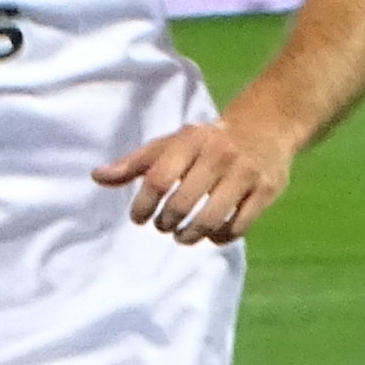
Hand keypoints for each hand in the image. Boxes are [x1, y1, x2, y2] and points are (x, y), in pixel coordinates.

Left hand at [96, 114, 292, 244]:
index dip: (143, 204)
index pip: (158, 179)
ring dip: (189, 236)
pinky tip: (211, 235)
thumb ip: (136, 163)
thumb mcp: (172, 143)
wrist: (267, 126)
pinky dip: (220, 237)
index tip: (139, 217)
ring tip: (182, 235)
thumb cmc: (207, 141)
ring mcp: (245, 173)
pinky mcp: (267, 191)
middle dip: (166, 223)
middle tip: (163, 226)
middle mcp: (219, 155)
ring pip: (210, 220)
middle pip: (181, 204)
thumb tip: (97, 177)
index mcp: (191, 141)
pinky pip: (238, 226)